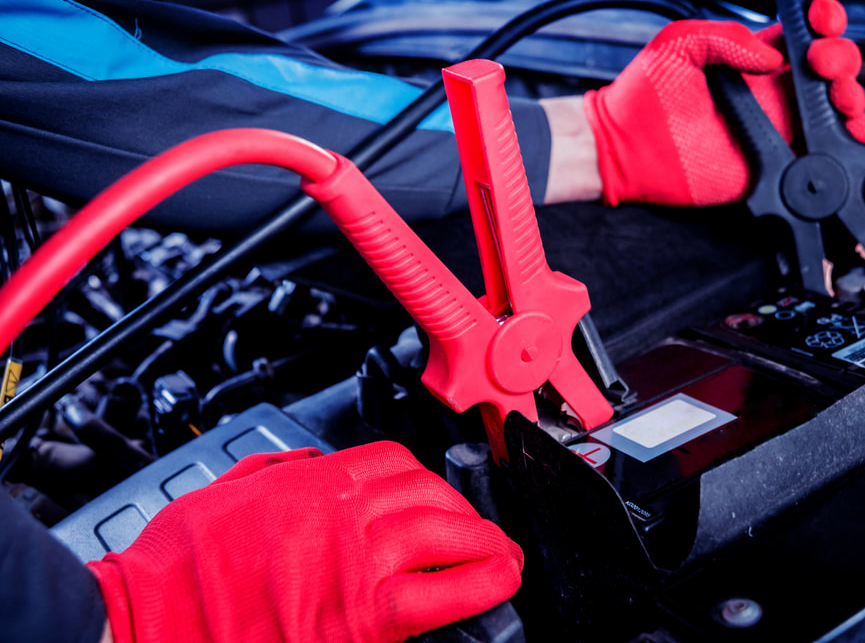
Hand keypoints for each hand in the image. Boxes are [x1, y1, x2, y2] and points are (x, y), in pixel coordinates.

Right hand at [87, 442, 523, 642]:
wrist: (146, 619)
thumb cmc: (176, 567)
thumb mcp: (227, 490)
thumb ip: (280, 472)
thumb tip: (312, 465)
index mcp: (314, 482)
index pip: (395, 462)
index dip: (425, 477)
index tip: (434, 494)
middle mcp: (345, 514)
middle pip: (431, 494)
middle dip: (462, 509)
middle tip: (475, 526)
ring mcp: (360, 564)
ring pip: (448, 534)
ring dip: (485, 542)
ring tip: (500, 554)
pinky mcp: (365, 619)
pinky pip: (444, 594)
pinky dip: (481, 584)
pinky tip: (498, 581)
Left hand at [584, 0, 864, 206]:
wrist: (625, 148)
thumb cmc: (643, 97)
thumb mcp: (680, 44)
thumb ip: (726, 37)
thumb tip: (771, 55)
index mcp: (753, 58)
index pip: (804, 33)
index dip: (824, 22)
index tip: (820, 21)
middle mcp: (771, 91)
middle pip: (832, 69)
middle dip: (842, 59)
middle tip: (821, 64)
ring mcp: (776, 127)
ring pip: (837, 109)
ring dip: (851, 98)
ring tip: (836, 96)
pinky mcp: (775, 163)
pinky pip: (824, 155)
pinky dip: (847, 143)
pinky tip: (841, 131)